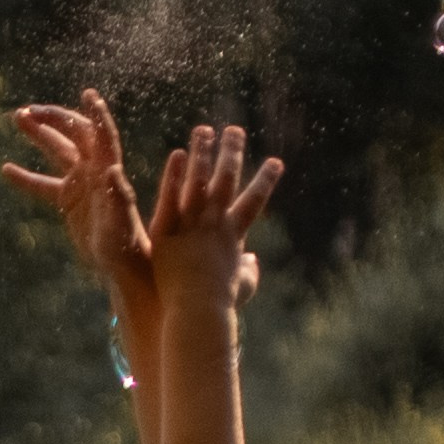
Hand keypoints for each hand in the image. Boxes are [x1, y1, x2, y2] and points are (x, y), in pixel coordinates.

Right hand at [3, 89, 149, 285]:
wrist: (120, 265)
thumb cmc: (125, 245)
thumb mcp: (120, 223)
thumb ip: (117, 197)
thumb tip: (113, 170)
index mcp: (108, 170)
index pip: (101, 136)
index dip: (96, 115)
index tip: (88, 94)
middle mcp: (94, 169)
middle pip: (73, 134)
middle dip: (53, 119)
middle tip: (29, 111)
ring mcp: (80, 182)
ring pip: (57, 150)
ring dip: (39, 133)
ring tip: (18, 117)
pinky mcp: (69, 199)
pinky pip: (43, 184)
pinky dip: (26, 178)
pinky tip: (6, 170)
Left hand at [148, 121, 281, 313]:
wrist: (196, 313)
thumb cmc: (221, 305)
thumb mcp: (242, 288)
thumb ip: (249, 271)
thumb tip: (252, 262)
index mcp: (234, 235)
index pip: (255, 200)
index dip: (267, 180)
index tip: (276, 162)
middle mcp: (215, 223)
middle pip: (226, 179)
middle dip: (233, 152)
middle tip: (235, 131)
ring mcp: (190, 224)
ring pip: (198, 180)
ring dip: (203, 152)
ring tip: (204, 130)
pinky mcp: (166, 230)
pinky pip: (170, 196)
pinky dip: (175, 174)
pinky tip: (178, 154)